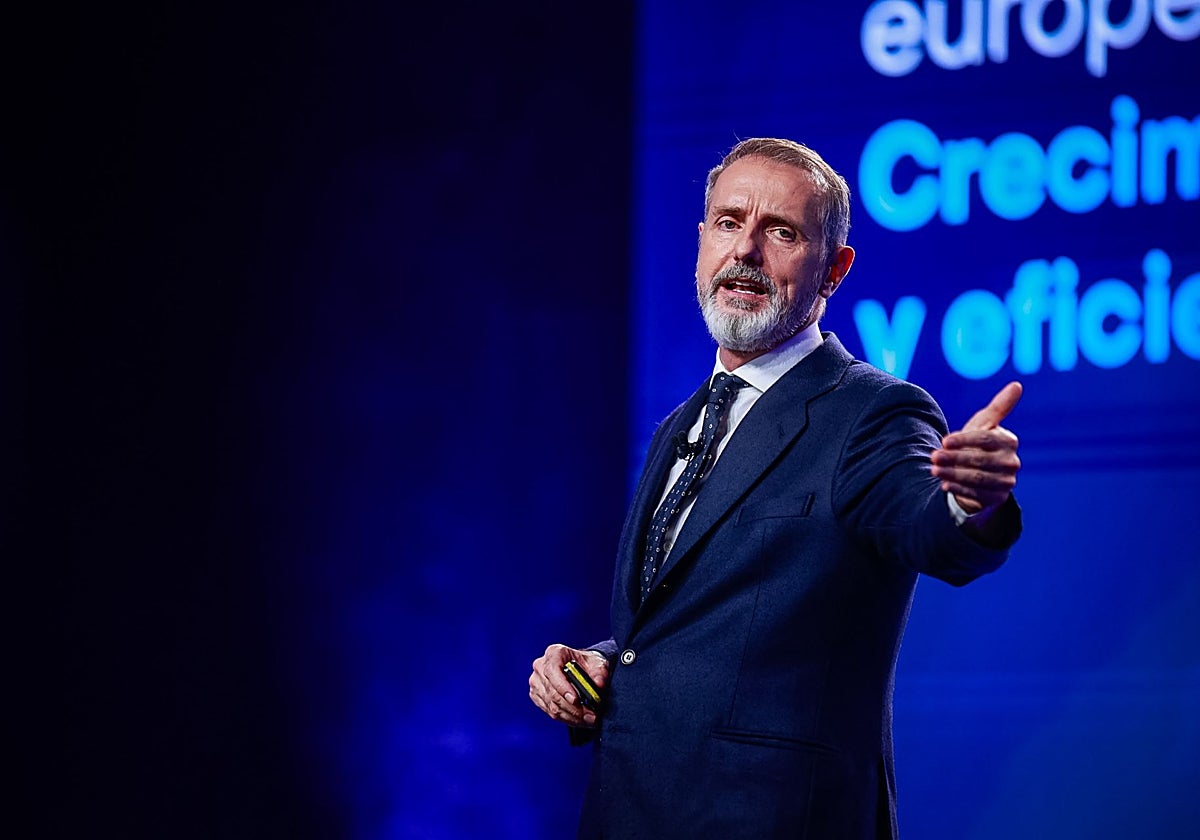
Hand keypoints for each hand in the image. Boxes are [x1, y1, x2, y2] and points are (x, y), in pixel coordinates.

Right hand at [529, 644, 608, 728]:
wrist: (579, 668)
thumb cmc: (586, 663)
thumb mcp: (597, 663)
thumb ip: (599, 672)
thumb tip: (598, 684)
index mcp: (554, 653)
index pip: (553, 671)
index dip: (563, 687)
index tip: (576, 700)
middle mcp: (541, 666)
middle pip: (553, 692)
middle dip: (573, 708)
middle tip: (590, 715)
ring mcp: (536, 682)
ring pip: (552, 705)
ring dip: (572, 716)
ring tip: (588, 719)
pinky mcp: (536, 695)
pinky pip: (550, 711)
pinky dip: (566, 718)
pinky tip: (578, 719)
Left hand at [931, 381, 1022, 514]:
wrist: (978, 472)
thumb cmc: (980, 442)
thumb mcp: (986, 423)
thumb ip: (1000, 406)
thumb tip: (1017, 384)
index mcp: (1009, 441)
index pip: (986, 440)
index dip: (964, 440)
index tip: (944, 441)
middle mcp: (1011, 462)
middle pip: (980, 460)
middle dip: (954, 458)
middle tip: (933, 456)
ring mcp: (1006, 482)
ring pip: (977, 479)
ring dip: (953, 474)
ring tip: (934, 470)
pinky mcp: (997, 498)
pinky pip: (976, 494)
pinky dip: (958, 489)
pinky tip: (944, 484)